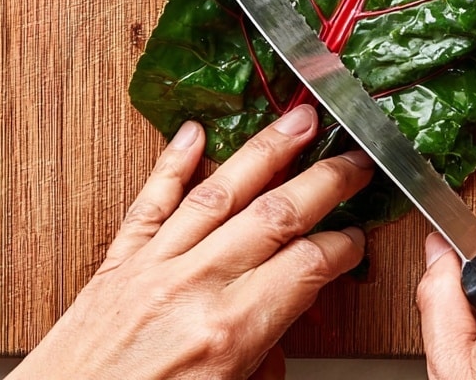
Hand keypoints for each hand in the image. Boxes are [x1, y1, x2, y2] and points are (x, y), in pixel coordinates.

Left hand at [9, 104, 371, 379]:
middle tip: (356, 158)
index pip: (307, 267)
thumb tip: (278, 341)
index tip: (358, 236)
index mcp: (228, 334)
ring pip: (222, 191)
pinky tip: (194, 132)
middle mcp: (195, 288)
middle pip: (276, 215)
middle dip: (326, 180)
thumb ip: (260, 365)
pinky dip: (172, 162)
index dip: (343, 245)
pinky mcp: (117, 263)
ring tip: (298, 120)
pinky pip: (150, 202)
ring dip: (266, 151)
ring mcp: (153, 266)